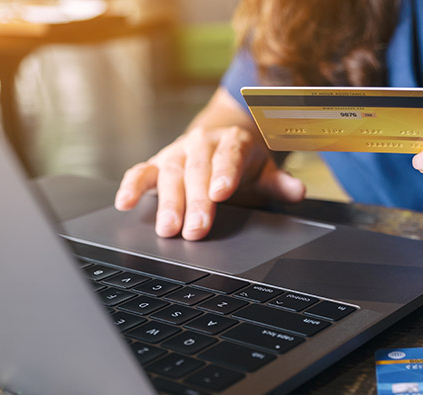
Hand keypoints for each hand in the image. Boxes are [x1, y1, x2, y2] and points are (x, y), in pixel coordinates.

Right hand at [114, 126, 304, 239]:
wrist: (223, 136)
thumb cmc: (244, 162)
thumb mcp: (265, 171)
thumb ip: (280, 183)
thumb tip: (297, 191)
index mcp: (233, 142)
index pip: (229, 157)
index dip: (224, 173)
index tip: (220, 193)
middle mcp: (203, 144)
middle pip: (198, 171)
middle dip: (196, 202)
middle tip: (194, 230)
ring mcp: (178, 152)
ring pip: (170, 173)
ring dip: (167, 202)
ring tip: (167, 229)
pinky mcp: (157, 162)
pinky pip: (141, 171)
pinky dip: (132, 185)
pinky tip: (124, 202)